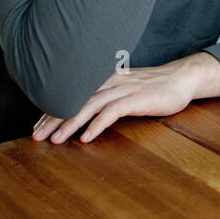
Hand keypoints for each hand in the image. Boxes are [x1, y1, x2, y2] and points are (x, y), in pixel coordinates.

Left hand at [32, 53, 219, 143]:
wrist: (182, 78)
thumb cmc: (155, 86)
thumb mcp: (126, 87)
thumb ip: (107, 94)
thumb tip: (85, 110)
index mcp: (104, 78)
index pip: (72, 93)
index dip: (53, 109)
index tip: (38, 125)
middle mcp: (110, 81)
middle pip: (75, 99)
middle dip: (53, 118)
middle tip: (36, 136)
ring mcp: (123, 89)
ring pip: (89, 106)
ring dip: (70, 124)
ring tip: (55, 140)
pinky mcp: (136, 99)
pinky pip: (111, 112)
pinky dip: (97, 125)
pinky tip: (86, 137)